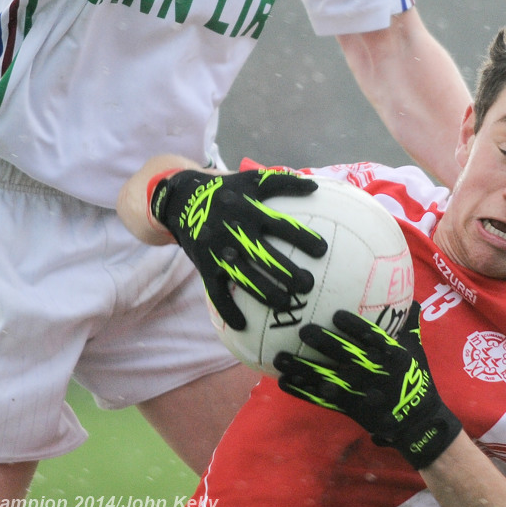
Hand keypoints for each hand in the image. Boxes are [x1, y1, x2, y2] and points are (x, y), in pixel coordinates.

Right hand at [149, 168, 325, 329]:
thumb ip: (281, 181)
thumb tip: (314, 185)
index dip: (302, 237)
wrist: (183, 201)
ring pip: (245, 278)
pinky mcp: (205, 266)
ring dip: (267, 294)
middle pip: (265, 256)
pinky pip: (216, 293)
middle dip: (288, 272)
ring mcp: (218, 250)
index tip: (322, 250)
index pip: (281, 225)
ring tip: (287, 304)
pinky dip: (228, 310)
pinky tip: (243, 326)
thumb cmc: (227, 192)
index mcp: (249, 210)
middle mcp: (234, 231)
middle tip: (308, 285)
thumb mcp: (250, 180)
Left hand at [274, 301, 461, 469]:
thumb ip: (410, 323)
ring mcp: (357, 392)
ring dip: (302, 368)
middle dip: (323, 342)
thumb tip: (414, 296)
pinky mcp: (347, 407)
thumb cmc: (414, 379)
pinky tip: (283, 381)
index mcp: (390, 355)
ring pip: (325, 378)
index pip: (370, 337)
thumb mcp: (415, 349)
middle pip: (343, 355)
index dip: (354, 326)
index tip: (336, 313)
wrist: (416, 421)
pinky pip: (320, 398)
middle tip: (303, 330)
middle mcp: (372, 372)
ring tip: (280, 357)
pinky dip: (301, 390)